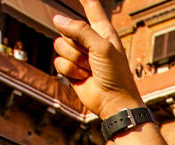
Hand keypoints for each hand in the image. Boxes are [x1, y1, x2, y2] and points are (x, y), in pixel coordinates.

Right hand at [52, 0, 143, 117]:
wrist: (114, 103)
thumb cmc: (116, 75)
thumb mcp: (102, 47)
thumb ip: (80, 30)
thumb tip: (58, 20)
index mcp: (102, 30)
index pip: (90, 6)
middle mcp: (89, 40)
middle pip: (66, 28)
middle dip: (76, 44)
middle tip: (93, 59)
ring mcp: (79, 55)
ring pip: (59, 45)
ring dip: (74, 59)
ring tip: (90, 69)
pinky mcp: (71, 69)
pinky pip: (58, 62)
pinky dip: (70, 71)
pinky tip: (83, 78)